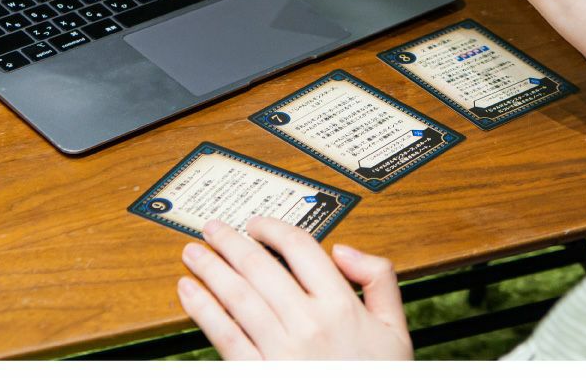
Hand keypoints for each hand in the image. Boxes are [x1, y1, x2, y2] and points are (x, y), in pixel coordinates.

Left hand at [176, 217, 412, 360]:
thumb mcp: (395, 328)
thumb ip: (379, 278)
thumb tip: (343, 248)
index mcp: (340, 304)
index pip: (300, 248)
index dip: (274, 229)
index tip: (257, 223)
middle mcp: (308, 323)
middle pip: (261, 268)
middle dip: (231, 243)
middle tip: (212, 228)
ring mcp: (280, 351)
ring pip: (238, 298)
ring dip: (212, 270)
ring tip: (193, 253)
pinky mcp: (259, 375)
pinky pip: (225, 336)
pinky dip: (203, 310)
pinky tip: (190, 292)